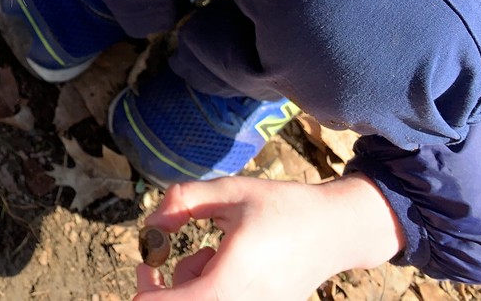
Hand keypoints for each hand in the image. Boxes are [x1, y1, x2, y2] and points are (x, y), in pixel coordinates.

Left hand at [134, 175, 403, 300]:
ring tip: (210, 253)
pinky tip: (225, 266)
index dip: (145, 287)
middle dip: (168, 285)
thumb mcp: (228, 191)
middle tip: (164, 258)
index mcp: (229, 281)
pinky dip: (210, 289)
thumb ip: (182, 201)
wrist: (335, 230)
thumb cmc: (282, 207)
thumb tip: (150, 226)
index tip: (146, 262)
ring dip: (191, 284)